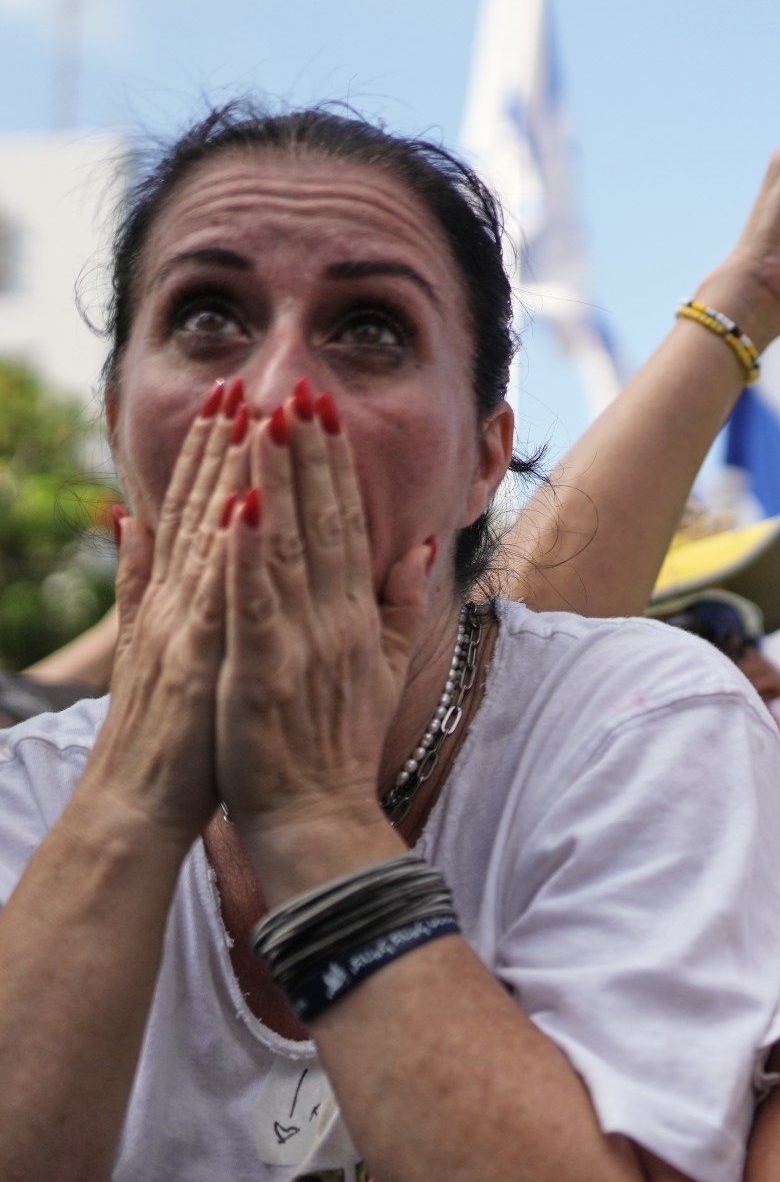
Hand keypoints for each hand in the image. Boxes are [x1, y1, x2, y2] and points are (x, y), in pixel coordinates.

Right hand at [82, 381, 249, 840]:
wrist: (143, 800)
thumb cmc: (168, 727)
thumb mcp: (151, 642)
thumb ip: (139, 579)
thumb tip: (128, 518)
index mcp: (181, 597)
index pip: (202, 511)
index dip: (218, 455)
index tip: (239, 398)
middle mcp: (178, 601)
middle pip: (203, 510)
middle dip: (224, 446)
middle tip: (246, 381)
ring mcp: (184, 625)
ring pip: (208, 537)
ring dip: (226, 476)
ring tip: (248, 419)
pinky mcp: (196, 658)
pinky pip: (214, 596)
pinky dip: (226, 552)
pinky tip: (240, 507)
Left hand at [214, 386, 435, 894]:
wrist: (319, 816)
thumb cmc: (337, 747)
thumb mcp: (383, 667)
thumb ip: (399, 603)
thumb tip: (418, 544)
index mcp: (357, 615)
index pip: (347, 524)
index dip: (334, 465)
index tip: (323, 410)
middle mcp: (335, 618)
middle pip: (322, 520)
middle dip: (309, 452)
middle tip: (301, 388)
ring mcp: (301, 640)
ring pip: (289, 545)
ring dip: (278, 479)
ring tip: (266, 421)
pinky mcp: (264, 666)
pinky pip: (256, 598)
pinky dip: (249, 552)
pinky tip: (242, 505)